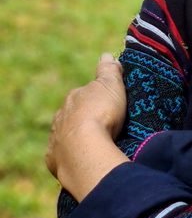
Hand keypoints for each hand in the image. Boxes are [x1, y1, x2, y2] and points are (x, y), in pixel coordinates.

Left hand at [46, 53, 128, 201]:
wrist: (84, 150)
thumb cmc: (100, 115)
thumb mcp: (111, 86)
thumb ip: (108, 71)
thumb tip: (107, 55)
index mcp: (73, 98)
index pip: (84, 94)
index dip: (96, 99)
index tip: (108, 105)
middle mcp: (60, 116)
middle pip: (73, 116)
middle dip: (84, 120)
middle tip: (104, 128)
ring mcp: (55, 139)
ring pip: (66, 136)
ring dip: (78, 139)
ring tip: (96, 147)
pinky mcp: (54, 160)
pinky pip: (62, 157)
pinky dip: (71, 157)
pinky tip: (83, 162)